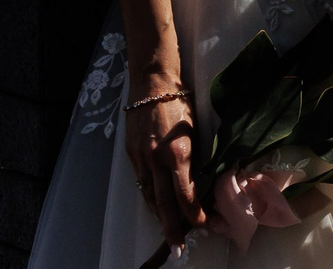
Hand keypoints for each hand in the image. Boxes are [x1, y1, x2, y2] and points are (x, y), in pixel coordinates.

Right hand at [124, 90, 204, 244]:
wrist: (152, 83)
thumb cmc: (179, 103)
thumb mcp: (194, 131)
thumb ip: (194, 158)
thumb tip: (199, 182)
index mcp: (177, 153)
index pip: (185, 193)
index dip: (193, 213)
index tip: (201, 224)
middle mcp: (157, 159)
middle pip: (163, 203)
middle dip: (171, 228)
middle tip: (177, 248)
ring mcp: (141, 158)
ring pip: (148, 195)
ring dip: (158, 215)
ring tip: (166, 230)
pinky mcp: (131, 154)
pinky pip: (141, 181)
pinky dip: (148, 195)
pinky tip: (154, 204)